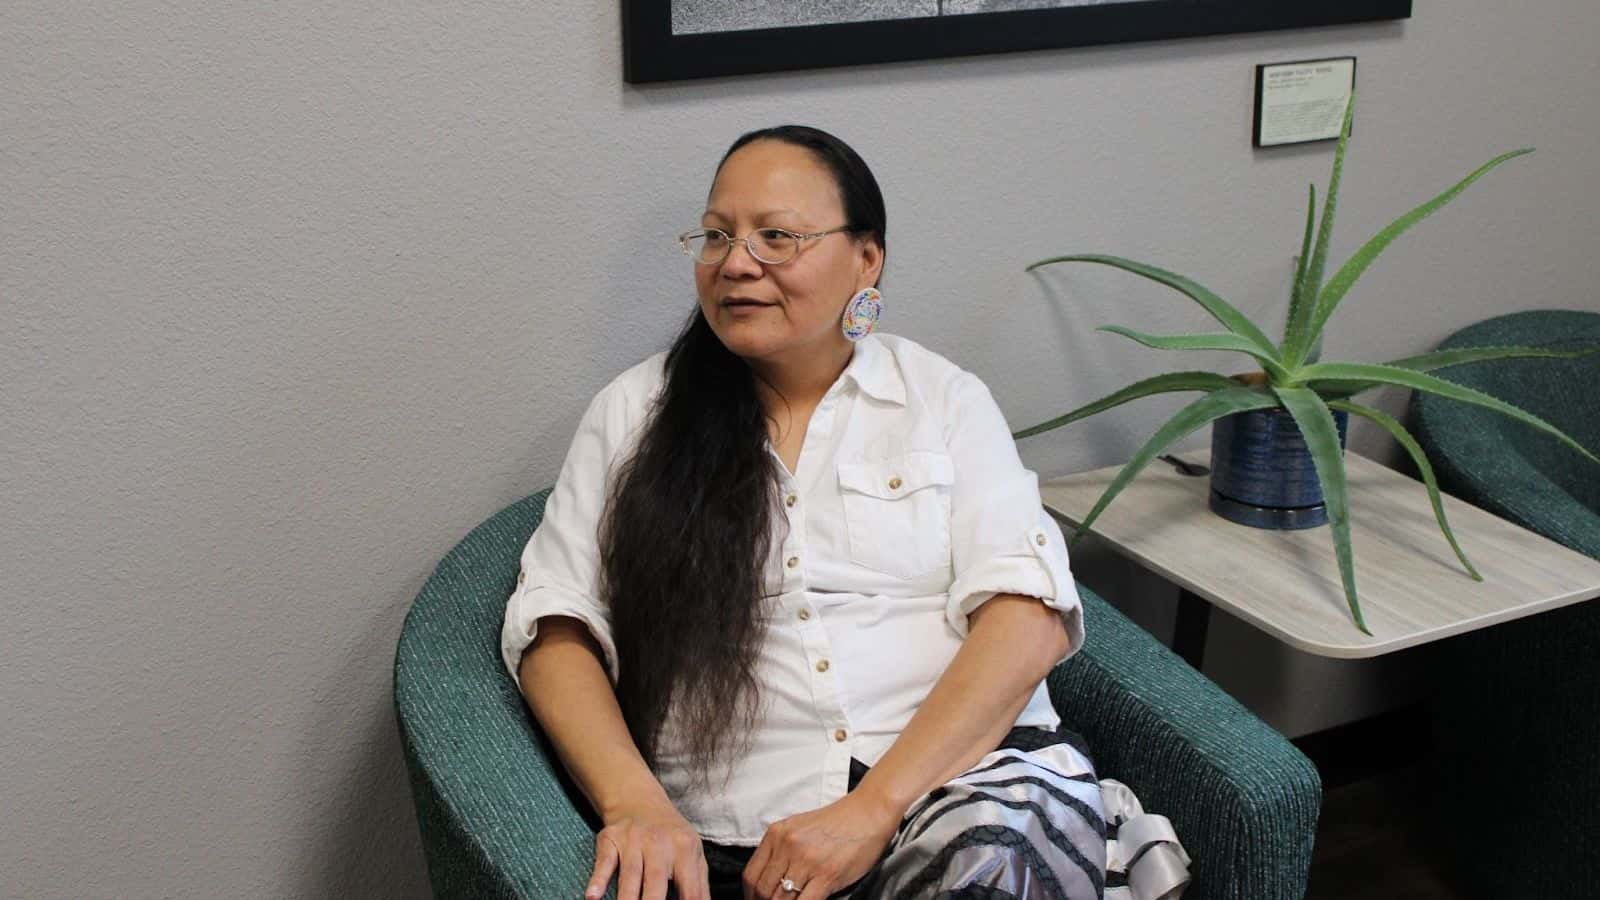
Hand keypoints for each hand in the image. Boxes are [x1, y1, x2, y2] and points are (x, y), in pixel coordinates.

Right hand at [587, 801, 709, 899]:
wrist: (639, 800)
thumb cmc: (670, 835)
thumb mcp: (692, 852)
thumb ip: (699, 884)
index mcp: (685, 849)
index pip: (690, 887)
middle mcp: (659, 843)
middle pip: (656, 881)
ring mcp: (632, 840)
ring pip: (630, 875)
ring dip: (627, 899)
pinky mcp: (610, 839)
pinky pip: (604, 862)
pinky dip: (597, 879)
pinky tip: (592, 896)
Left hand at [742, 790, 901, 899]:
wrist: (869, 812)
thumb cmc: (838, 822)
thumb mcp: (799, 828)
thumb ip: (782, 851)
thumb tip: (771, 881)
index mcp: (777, 834)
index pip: (751, 874)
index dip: (750, 895)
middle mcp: (788, 846)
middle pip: (763, 890)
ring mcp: (807, 860)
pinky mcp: (827, 874)